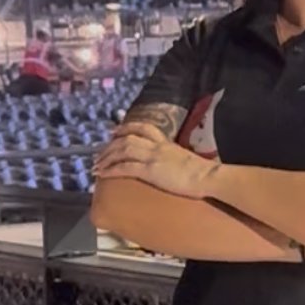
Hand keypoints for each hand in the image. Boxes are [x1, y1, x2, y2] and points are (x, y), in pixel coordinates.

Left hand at [93, 120, 216, 197]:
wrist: (208, 177)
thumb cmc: (203, 173)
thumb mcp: (186, 160)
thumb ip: (175, 159)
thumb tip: (172, 165)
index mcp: (166, 143)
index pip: (143, 128)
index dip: (126, 128)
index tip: (114, 132)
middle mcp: (157, 146)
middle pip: (127, 138)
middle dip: (110, 146)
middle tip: (98, 154)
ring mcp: (153, 157)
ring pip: (123, 150)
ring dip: (106, 157)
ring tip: (96, 166)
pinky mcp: (150, 171)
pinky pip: (125, 167)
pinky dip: (111, 170)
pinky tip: (102, 175)